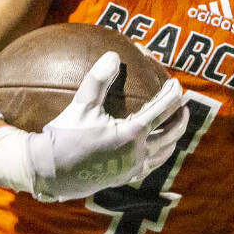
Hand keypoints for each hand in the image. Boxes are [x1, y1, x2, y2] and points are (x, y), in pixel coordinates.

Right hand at [0, 51, 188, 200]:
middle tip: (183, 104)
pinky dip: (160, 153)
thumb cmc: (65, 136)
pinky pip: (152, 165)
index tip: (176, 83)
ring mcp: (133, 168)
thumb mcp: (81, 105)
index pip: (163, 110)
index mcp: (132, 134)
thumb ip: (98, 79)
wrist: (50, 172)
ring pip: (165, 152)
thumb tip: (113, 55)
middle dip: (181, 117)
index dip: (172, 94)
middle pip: (172, 133)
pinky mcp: (126, 178)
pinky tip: (155, 147)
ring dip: (173, 136)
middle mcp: (138, 153)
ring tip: (174, 124)